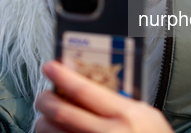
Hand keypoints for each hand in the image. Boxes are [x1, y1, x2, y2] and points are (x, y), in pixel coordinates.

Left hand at [36, 61, 173, 132]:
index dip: (62, 76)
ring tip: (47, 118)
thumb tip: (90, 86)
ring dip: (43, 123)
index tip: (50, 67)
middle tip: (43, 95)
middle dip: (45, 100)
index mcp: (127, 115)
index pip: (85, 90)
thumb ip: (121, 103)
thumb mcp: (147, 116)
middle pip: (62, 112)